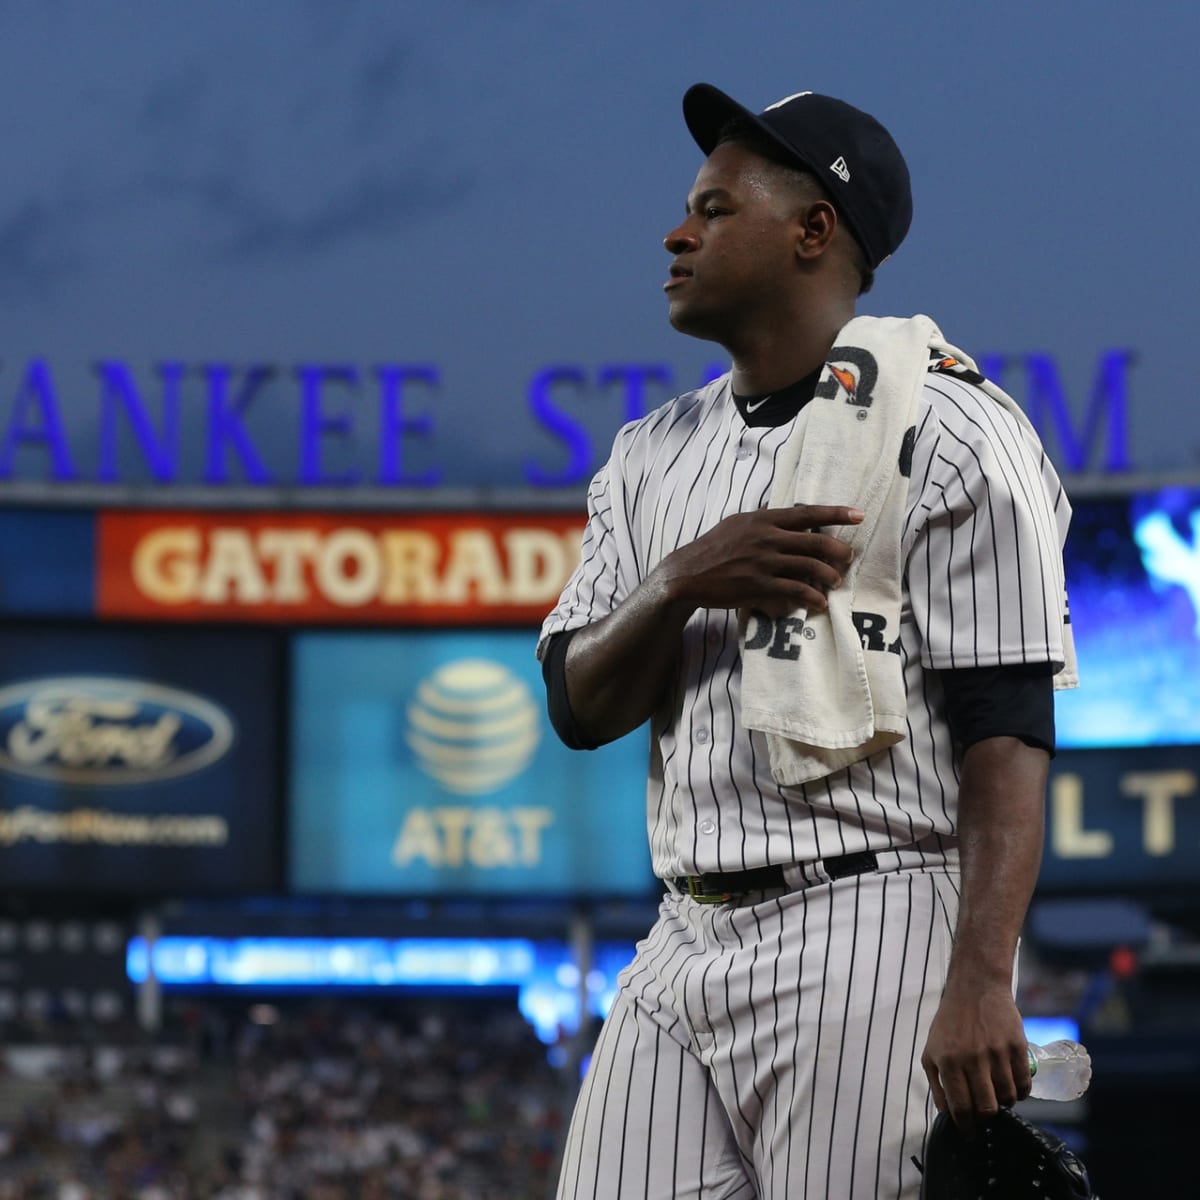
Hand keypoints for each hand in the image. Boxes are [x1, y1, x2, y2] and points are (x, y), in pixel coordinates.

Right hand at [655, 504, 861, 615]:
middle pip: (815, 543)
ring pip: (810, 568)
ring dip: (829, 577)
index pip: (807, 513)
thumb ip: (761, 516)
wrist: (688, 574)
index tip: (859, 515)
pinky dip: (812, 598)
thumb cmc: (713, 547)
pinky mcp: (759, 586)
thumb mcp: (736, 523)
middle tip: (848, 559)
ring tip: (836, 582)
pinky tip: (819, 603)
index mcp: (763, 519)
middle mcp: (767, 538)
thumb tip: (778, 506)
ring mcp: (763, 563)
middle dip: (839, 552)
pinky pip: (795, 591)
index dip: (836, 513)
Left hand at [921, 979, 1031, 1134]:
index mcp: (948, 1061)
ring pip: (1008, 1098)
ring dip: (1004, 1104)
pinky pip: (1024, 1084)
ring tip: (998, 1096)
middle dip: (986, 1118)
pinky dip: (1021, 1093)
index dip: (966, 1126)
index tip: (970, 1134)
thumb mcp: (931, 1049)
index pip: (960, 1106)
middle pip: (987, 1108)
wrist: (975, 988)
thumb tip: (946, 1114)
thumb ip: (936, 1083)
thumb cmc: (950, 1022)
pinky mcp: (1017, 1046)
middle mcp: (972, 1059)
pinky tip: (1014, 1087)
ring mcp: (997, 1052)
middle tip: (986, 1114)